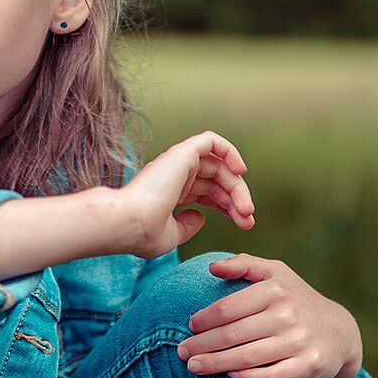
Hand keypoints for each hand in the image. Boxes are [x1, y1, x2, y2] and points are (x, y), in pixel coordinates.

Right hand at [119, 131, 254, 257]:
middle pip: (217, 180)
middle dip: (237, 199)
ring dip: (237, 186)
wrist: (129, 223)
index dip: (229, 207)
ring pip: (219, 165)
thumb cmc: (143, 234)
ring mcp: (178, 163)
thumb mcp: (171, 235)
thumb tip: (201, 216)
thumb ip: (187, 226)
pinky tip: (240, 172)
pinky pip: (211, 141)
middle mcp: (174, 175)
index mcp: (171, 193)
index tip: (244, 224)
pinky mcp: (182, 152)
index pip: (208, 192)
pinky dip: (230, 151)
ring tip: (246, 209)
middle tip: (248, 220)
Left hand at [176, 254, 361, 377]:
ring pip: (248, 356)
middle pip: (233, 334)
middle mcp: (288, 314)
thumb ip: (244, 265)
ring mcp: (299, 341)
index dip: (204, 319)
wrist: (340, 332)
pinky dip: (249, 377)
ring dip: (216, 364)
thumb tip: (212, 267)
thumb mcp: (276, 273)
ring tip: (194, 368)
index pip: (228, 307)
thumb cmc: (296, 300)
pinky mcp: (310, 365)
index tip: (190, 327)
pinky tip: (230, 377)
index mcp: (275, 289)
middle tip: (181, 353)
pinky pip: (273, 375)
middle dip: (202, 345)